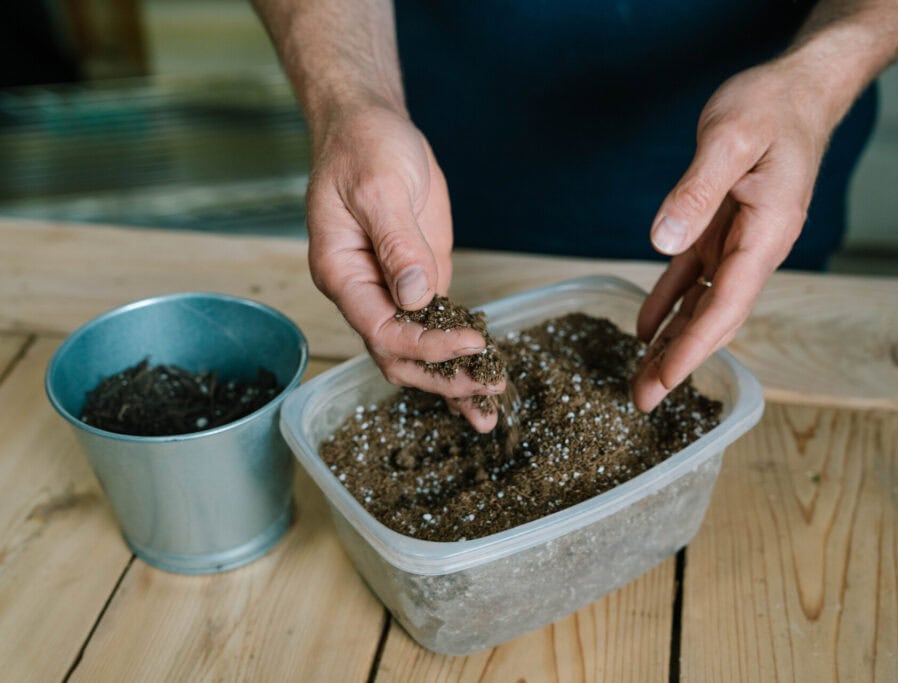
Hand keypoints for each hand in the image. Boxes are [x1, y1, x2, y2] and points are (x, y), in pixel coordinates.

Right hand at [306, 106, 502, 430]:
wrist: (371, 127)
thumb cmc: (365, 148)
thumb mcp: (381, 189)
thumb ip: (397, 244)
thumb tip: (416, 296)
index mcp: (342, 275)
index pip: (381, 331)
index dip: (426, 344)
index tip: (470, 342)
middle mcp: (365, 293)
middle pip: (398, 356)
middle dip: (444, 376)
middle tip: (489, 386)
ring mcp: (394, 291)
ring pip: (419, 352)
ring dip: (453, 378)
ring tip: (492, 405)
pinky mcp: (421, 281)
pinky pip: (438, 327)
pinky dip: (460, 353)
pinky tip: (486, 376)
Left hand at [632, 59, 832, 411]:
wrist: (799, 90)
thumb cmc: (772, 106)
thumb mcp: (730, 137)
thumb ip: (697, 189)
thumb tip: (663, 241)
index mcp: (766, 232)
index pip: (727, 304)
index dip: (694, 346)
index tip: (665, 380)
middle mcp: (756, 247)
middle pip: (715, 317)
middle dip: (680, 360)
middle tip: (643, 400)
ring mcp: (738, 242)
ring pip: (702, 305)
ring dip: (672, 341)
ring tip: (640, 378)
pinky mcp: (720, 229)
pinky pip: (692, 276)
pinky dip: (668, 302)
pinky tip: (645, 328)